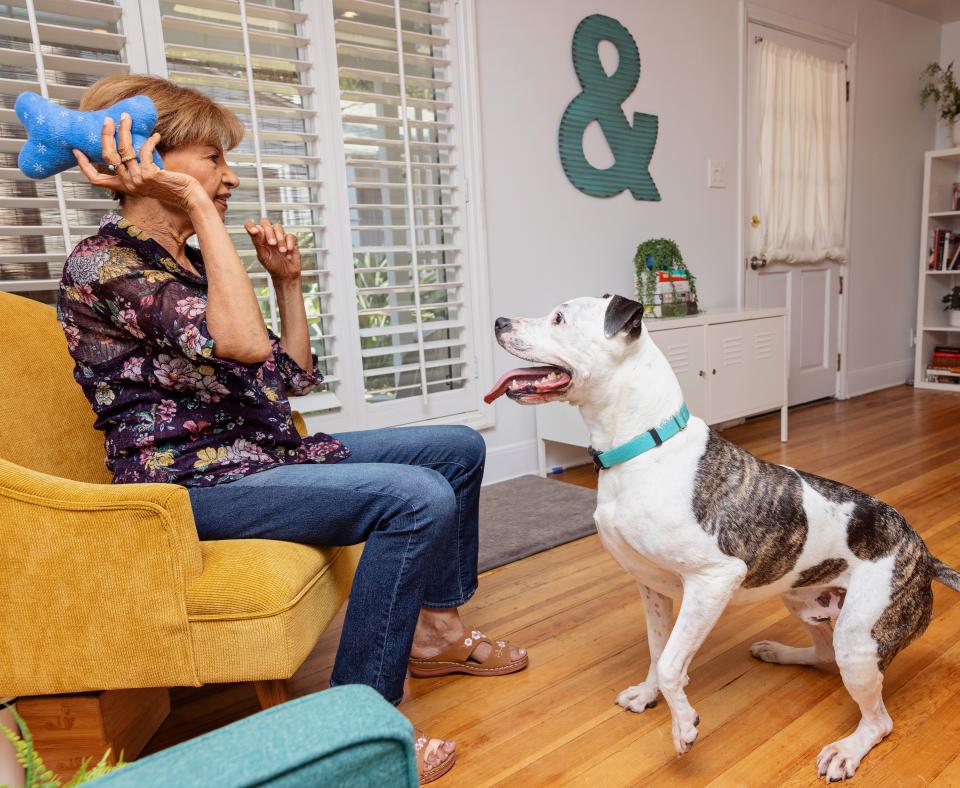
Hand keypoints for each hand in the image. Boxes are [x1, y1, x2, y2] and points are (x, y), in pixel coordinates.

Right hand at [72, 113, 205, 211]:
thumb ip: (135, 170)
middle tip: (108, 120)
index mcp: (124, 187)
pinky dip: (150, 140)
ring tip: (127, 118)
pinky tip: (156, 135)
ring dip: (125, 130)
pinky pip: (144, 151)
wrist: (188, 198)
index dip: (84, 165)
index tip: (76, 150)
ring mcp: (138, 180)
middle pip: (107, 156)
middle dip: (105, 135)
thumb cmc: (171, 188)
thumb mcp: (147, 181)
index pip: (96, 180)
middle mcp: (128, 184)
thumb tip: (128, 149)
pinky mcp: (151, 174)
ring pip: (124, 150)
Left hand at [244, 218, 301, 281]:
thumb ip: (258, 242)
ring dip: (280, 239)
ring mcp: (279, 236)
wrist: (286, 275)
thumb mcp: (262, 255)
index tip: (254, 231)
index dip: (251, 225)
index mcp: (258, 238)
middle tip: (272, 244)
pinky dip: (290, 244)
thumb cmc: (273, 266)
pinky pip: (290, 235)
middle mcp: (268, 235)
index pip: (250, 225)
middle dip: (269, 233)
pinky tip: (288, 252)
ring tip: (282, 251)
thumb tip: (254, 230)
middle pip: (266, 223)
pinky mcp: (290, 240)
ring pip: (278, 227)